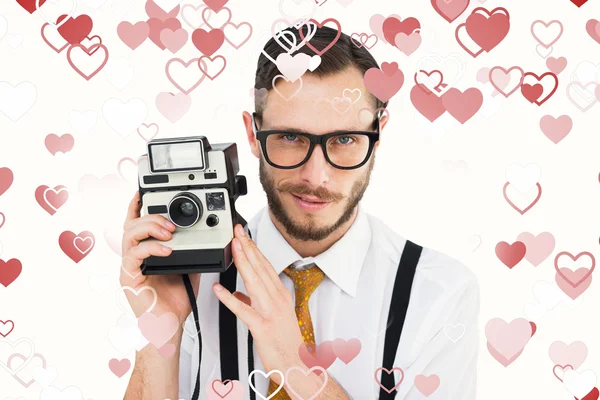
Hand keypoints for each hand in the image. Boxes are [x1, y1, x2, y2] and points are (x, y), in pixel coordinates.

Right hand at [120, 191, 200, 325]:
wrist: (170, 325)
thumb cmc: (176, 300)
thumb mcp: (189, 266)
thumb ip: (191, 249)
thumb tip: (205, 233)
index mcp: (145, 252)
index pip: (137, 223)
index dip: (138, 206)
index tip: (144, 191)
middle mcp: (133, 257)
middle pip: (131, 223)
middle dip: (151, 215)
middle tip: (171, 221)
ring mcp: (129, 267)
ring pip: (129, 235)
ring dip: (150, 227)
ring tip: (169, 231)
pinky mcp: (129, 278)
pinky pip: (133, 256)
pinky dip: (151, 249)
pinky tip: (167, 249)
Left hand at [212, 224, 303, 378]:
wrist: (297, 365)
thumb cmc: (286, 342)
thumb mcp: (274, 316)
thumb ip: (255, 302)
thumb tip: (238, 293)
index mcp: (280, 295)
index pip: (265, 266)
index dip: (254, 249)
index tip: (244, 236)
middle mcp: (277, 300)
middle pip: (260, 268)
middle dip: (248, 247)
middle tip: (237, 231)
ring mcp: (270, 312)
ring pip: (254, 282)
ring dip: (243, 262)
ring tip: (234, 247)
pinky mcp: (261, 327)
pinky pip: (243, 310)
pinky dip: (230, 299)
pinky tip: (219, 289)